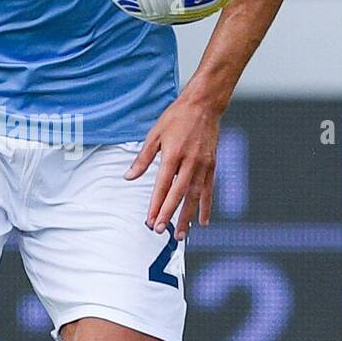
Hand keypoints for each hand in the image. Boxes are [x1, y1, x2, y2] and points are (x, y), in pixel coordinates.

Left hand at [124, 96, 220, 240]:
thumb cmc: (177, 118)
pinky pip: (209, 190)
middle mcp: (190, 162)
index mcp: (173, 154)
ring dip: (188, 217)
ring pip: (195, 196)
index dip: (156, 204)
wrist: (204, 105)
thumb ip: (143, 159)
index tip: (150, 220)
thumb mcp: (155, 135)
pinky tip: (203, 222)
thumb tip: (129, 177)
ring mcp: (203, 165)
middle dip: (169, 214)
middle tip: (161, 231)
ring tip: (182, 235)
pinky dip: (206, 207)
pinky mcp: (212, 165)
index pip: (163, 185)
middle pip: (179, 194)